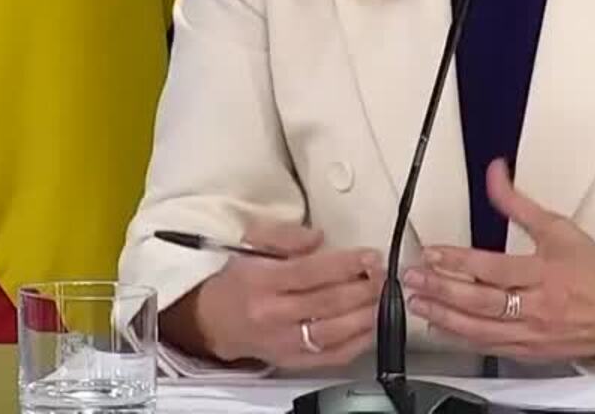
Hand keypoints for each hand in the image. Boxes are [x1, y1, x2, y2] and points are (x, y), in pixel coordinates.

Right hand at [161, 221, 382, 369]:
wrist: (210, 320)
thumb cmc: (236, 278)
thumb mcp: (251, 241)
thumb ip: (284, 234)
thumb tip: (318, 237)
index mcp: (261, 281)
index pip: (310, 272)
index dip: (346, 264)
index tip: (370, 256)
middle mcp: (272, 314)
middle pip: (327, 303)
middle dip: (364, 288)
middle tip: (384, 275)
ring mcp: (282, 342)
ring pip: (333, 333)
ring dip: (366, 315)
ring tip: (383, 298)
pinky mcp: (290, 361)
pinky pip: (330, 357)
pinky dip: (357, 343)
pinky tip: (372, 326)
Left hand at [404, 159, 594, 364]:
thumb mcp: (561, 229)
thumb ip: (520, 204)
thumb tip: (495, 174)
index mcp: (545, 273)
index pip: (492, 267)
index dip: (457, 260)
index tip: (431, 253)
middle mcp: (536, 306)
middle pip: (480, 301)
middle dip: (441, 290)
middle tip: (413, 280)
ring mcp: (532, 333)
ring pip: (480, 329)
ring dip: (445, 317)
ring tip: (419, 306)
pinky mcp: (531, 352)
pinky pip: (491, 347)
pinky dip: (464, 339)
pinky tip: (446, 329)